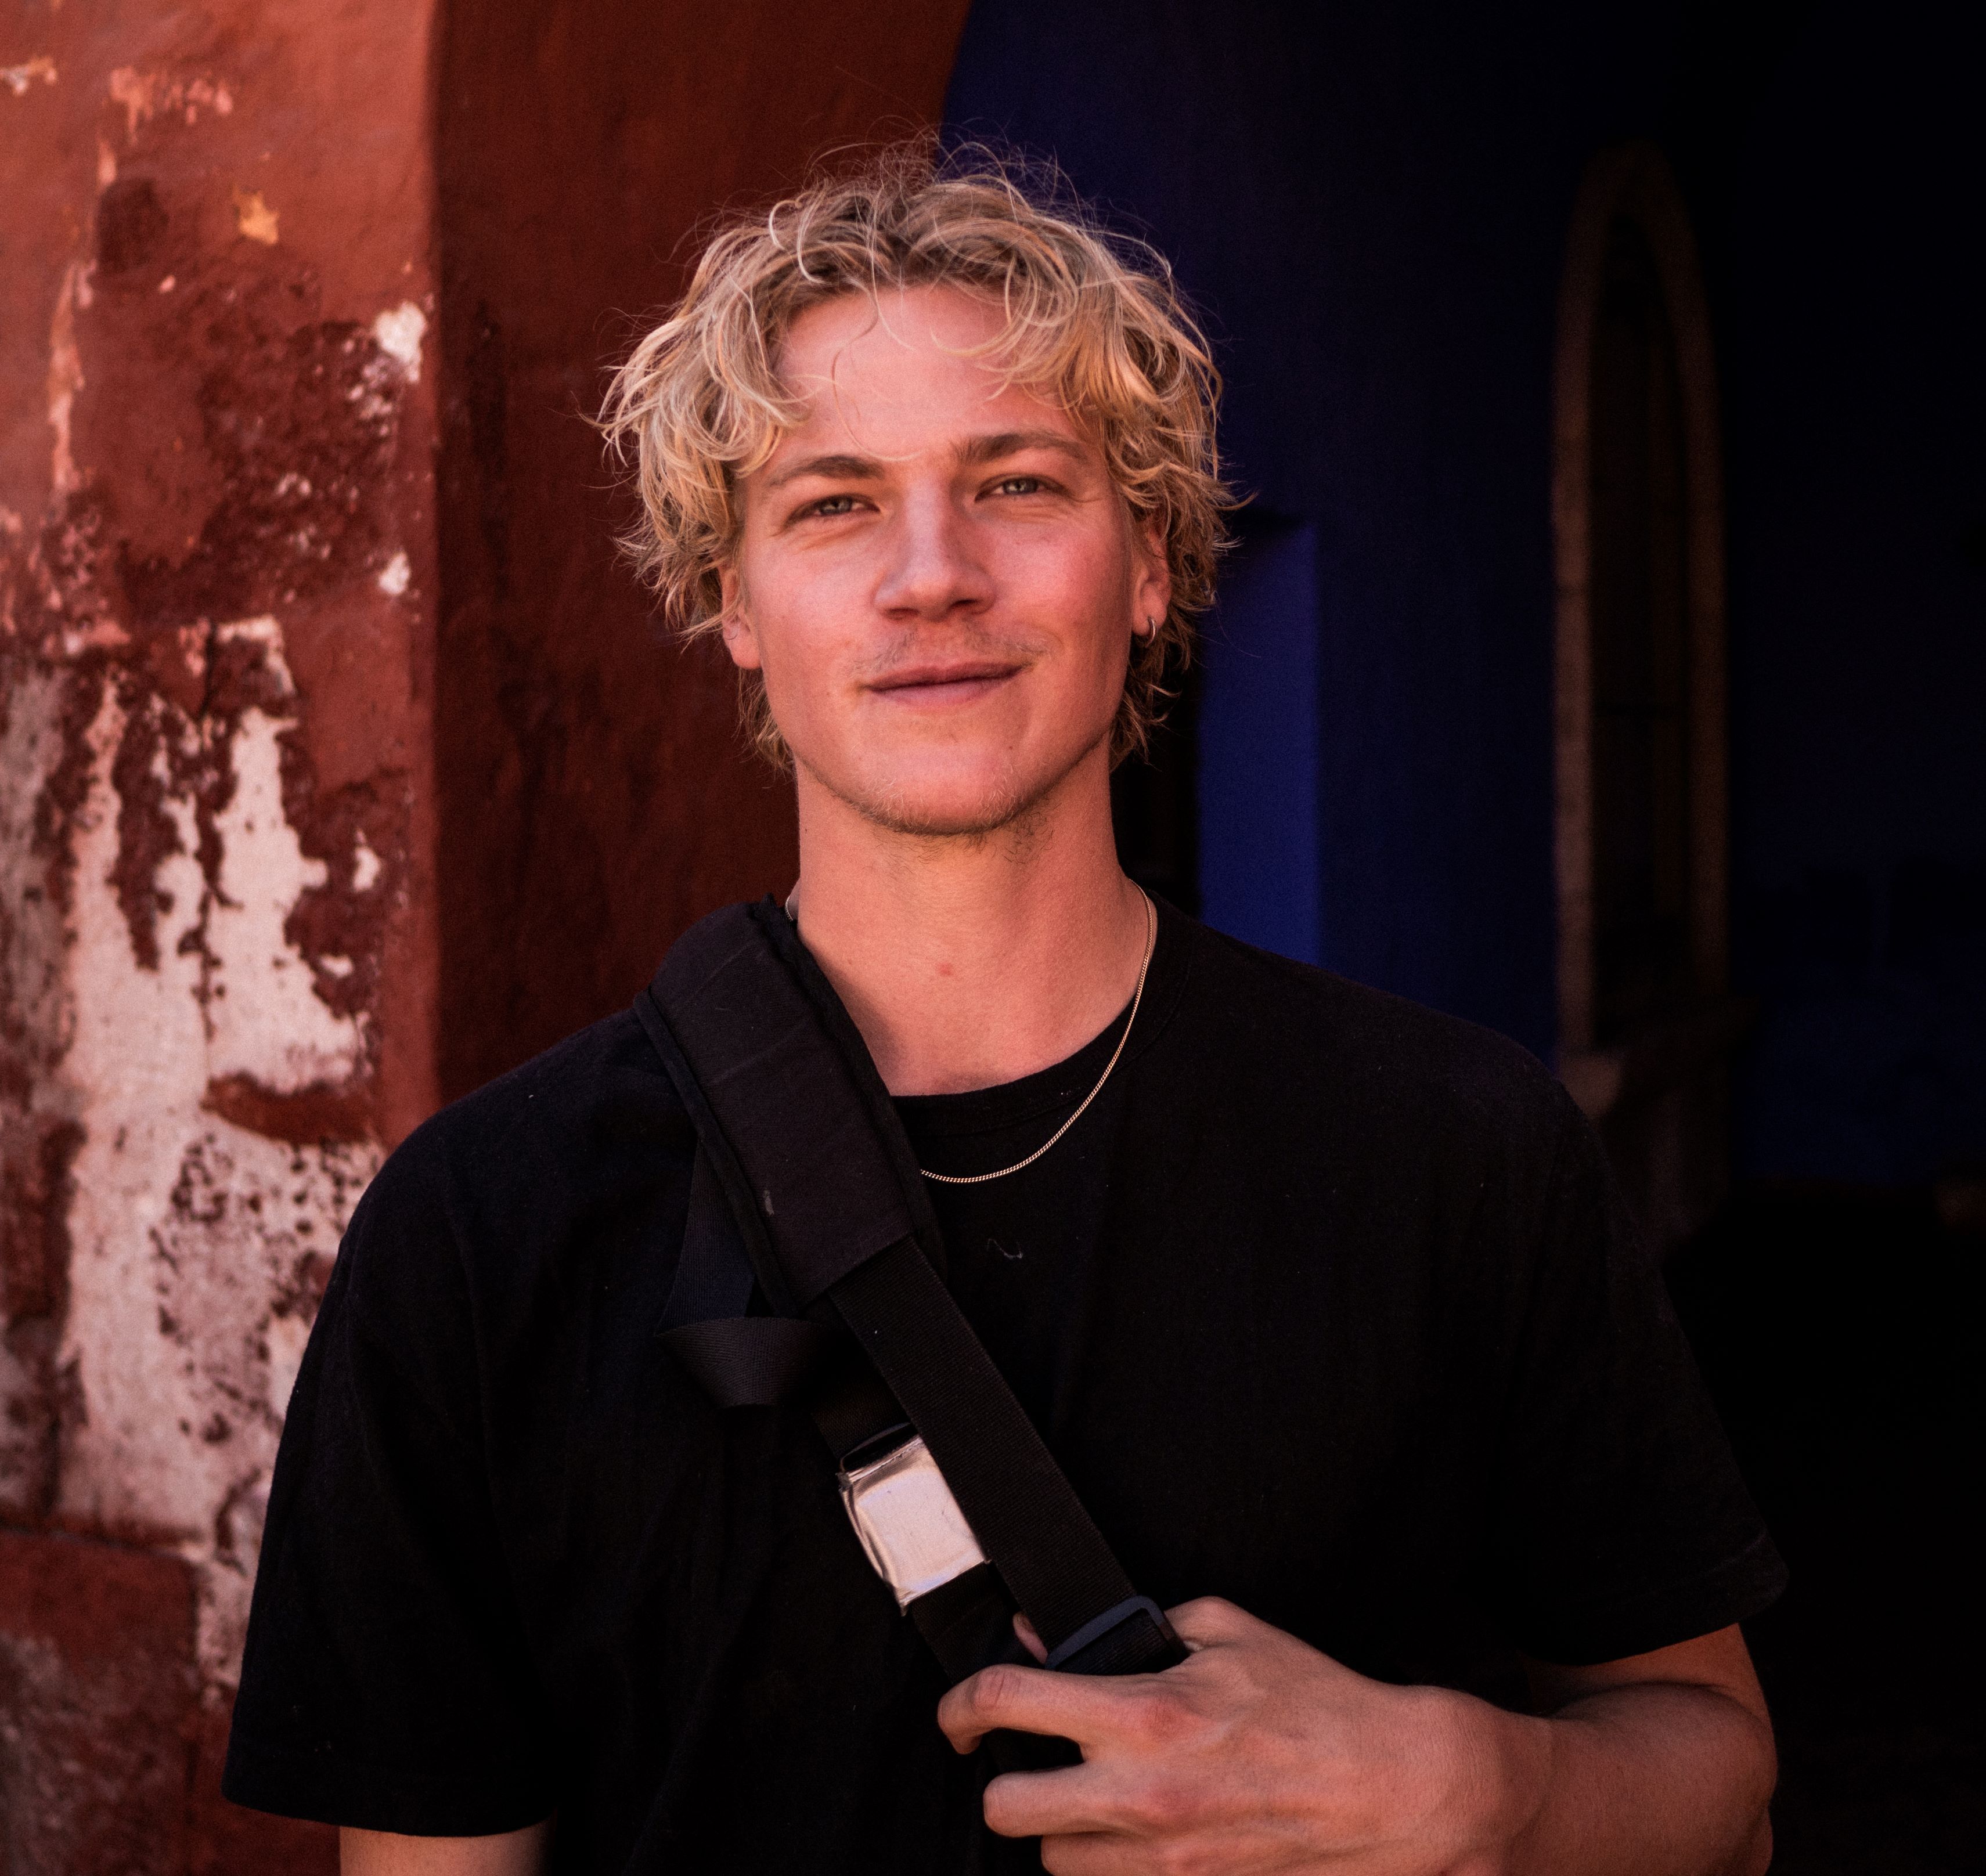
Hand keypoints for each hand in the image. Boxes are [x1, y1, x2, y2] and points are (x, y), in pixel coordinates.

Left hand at [937, 1598, 1539, 1874]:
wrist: (1392, 1789)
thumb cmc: (1314, 1703)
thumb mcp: (1223, 1632)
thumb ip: (1132, 1630)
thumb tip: (1053, 1637)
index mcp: (1144, 1713)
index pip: (1008, 1703)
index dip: (961, 1703)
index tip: (959, 1710)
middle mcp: (1140, 1794)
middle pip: (1005, 1809)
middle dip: (1005, 1779)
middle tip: (1027, 1759)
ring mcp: (1162, 1860)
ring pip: (1052, 1862)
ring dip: (1060, 1828)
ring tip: (1093, 1795)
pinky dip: (1108, 1866)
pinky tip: (1135, 1833)